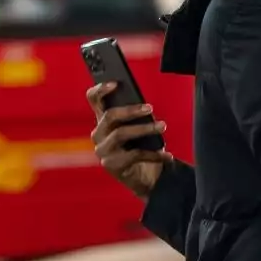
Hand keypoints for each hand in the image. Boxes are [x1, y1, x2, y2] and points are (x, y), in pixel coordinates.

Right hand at [87, 82, 172, 199]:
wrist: (144, 177)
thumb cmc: (141, 147)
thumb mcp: (138, 129)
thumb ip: (135, 117)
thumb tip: (145, 108)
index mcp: (102, 121)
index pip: (93, 99)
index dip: (100, 89)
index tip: (115, 83)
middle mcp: (98, 134)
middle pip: (109, 116)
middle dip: (131, 110)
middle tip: (150, 108)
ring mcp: (103, 151)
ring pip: (121, 134)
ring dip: (145, 129)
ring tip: (162, 126)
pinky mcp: (112, 166)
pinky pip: (135, 155)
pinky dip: (154, 154)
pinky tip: (168, 155)